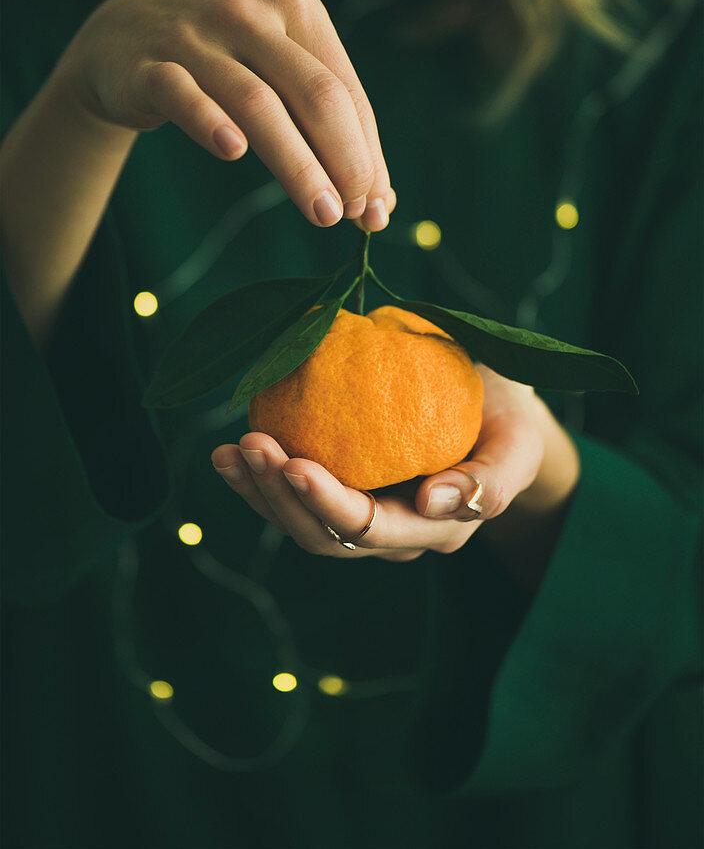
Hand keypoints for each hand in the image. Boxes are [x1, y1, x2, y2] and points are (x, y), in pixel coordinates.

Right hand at [56, 0, 394, 231]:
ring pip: (258, 104)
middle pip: (314, 95)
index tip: (377, 210)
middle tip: (355, 215)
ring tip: (322, 213)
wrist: (120, 36)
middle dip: (344, 160)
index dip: (367, 153)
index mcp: (293, 3)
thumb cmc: (220, 61)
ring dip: (298, 165)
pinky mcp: (149, 65)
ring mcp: (195, 35)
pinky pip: (184, 96)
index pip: (345, 91)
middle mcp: (248, 11)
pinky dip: (209, 122)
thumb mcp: (275, 72)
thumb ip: (325, 128)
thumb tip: (381, 205)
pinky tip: (234, 152)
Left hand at [210, 365, 580, 562]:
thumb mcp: (517, 442)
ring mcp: (366, 518)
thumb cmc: (507, 420)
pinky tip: (229, 455)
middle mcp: (397, 534)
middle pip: (325, 535)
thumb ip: (492, 479)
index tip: (295, 463)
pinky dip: (257, 481)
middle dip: (280, 496)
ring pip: (300, 525)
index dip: (328, 503)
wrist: (497, 415)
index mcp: (439, 528)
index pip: (373, 528)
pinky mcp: (343, 495)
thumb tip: (435, 501)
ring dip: (260, 491)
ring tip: (230, 451)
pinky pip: (293, 501)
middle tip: (250, 444)